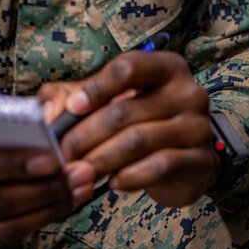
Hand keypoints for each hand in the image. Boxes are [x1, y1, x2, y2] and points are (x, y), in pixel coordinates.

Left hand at [39, 51, 220, 206]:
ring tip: (79, 172)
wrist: (185, 159)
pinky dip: (130, 176)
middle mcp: (187, 91)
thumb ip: (70, 96)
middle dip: (87, 135)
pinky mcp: (201, 160)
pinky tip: (112, 182)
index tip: (72, 108)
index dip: (96, 87)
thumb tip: (48, 115)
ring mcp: (198, 126)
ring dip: (102, 159)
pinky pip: (159, 166)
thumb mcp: (105, 99)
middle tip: (63, 155)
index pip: (128, 67)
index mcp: (164, 66)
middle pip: (126, 110)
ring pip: (138, 141)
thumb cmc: (138, 119)